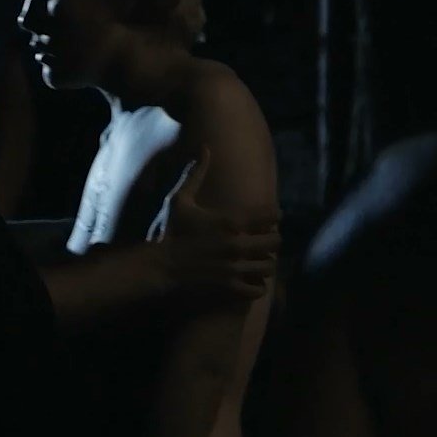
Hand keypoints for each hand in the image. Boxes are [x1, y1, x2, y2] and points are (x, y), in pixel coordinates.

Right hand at [153, 147, 280, 301]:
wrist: (160, 266)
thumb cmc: (171, 232)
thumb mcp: (180, 199)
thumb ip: (196, 174)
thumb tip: (205, 148)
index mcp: (230, 222)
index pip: (269, 216)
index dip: (275, 215)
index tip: (273, 216)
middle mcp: (237, 244)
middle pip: (275, 242)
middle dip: (274, 240)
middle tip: (269, 240)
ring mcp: (235, 268)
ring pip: (270, 266)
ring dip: (268, 262)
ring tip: (262, 260)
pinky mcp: (230, 287)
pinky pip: (258, 288)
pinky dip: (259, 285)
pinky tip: (253, 280)